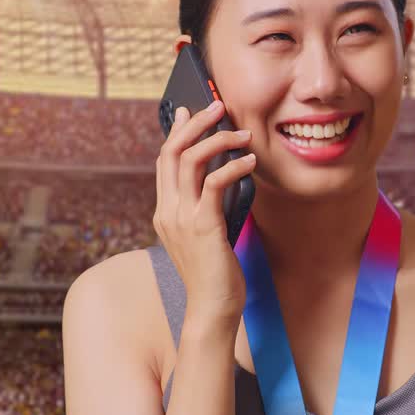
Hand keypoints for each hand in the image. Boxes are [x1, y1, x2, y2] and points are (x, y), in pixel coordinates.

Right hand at [152, 100, 255, 326]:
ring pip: (190, 161)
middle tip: (217, 105)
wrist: (212, 308)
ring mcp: (182, 218)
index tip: (189, 110)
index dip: (176, 132)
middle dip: (195, 123)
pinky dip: (233, 166)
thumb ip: (206, 207)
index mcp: (165, 211)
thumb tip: (221, 178)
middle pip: (172, 152)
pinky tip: (250, 162)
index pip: (164, 161)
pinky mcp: (202, 226)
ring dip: (218, 139)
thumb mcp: (206, 233)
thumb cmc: (215, 272)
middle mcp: (168, 211)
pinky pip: (215, 183)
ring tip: (243, 133)